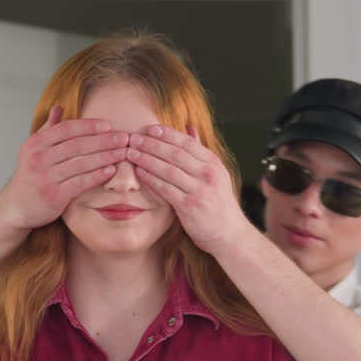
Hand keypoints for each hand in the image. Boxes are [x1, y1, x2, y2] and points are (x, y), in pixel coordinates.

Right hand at [0, 106, 128, 231]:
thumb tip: (58, 107)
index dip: (89, 126)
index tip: (108, 125)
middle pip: (77, 145)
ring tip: (122, 152)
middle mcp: (39, 158)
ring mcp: (46, 177)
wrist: (16, 206)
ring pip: (81, 163)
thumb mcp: (33, 149)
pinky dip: (97, 175)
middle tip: (123, 137)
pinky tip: (111, 170)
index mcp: (35, 143)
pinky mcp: (54, 195)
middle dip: (103, 140)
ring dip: (105, 157)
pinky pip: (80, 182)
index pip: (66, 129)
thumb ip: (48, 128)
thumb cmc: (30, 175)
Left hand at [127, 124, 255, 256]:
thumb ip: (200, 151)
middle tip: (133, 138)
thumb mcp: (215, 173)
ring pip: (168, 170)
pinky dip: (151, 179)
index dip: (167, 134)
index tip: (150, 128)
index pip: (187, 142)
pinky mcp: (190, 206)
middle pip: (175, 154)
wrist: (229, 233)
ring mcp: (200, 190)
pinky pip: (166, 189)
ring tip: (131, 153)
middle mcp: (208, 174)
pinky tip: (139, 172)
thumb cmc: (218, 202)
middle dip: (152, 144)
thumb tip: (189, 127)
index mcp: (213, 163)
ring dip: (147, 160)